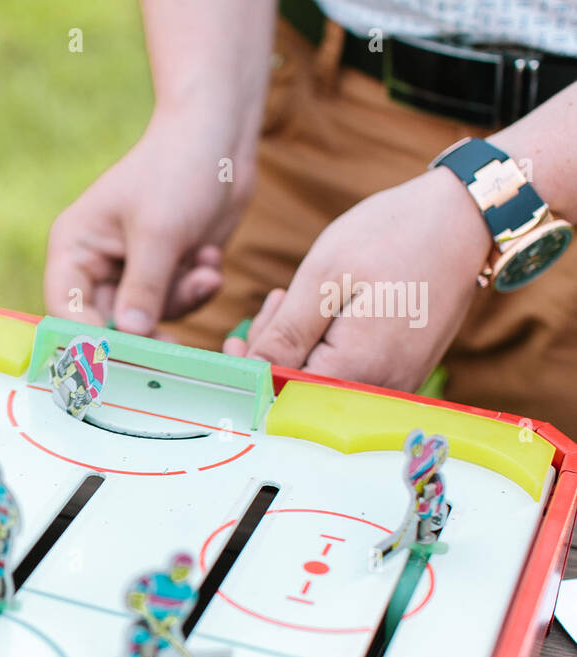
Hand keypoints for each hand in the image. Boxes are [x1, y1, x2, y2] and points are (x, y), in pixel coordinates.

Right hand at [44, 106, 255, 334]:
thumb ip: (144, 288)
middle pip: (107, 323)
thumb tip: (131, 336)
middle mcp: (96, 264)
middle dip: (147, 328)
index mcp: (75, 248)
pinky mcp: (164, 273)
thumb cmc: (178, 169)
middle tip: (174, 345)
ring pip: (147, 320)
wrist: (221, 138)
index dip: (87, 338)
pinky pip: (175, 305)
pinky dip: (197, 289)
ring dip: (182, 300)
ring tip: (205, 269)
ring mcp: (131, 271)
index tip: (120, 359)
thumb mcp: (160, 232)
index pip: (66, 310)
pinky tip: (210, 259)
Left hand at [225, 169, 491, 390]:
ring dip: (297, 346)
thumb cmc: (395, 235)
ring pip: (325, 381)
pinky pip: (353, 372)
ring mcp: (397, 383)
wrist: (466, 217)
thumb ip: (285, 335)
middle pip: (302, 392)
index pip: (280, 392)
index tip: (236, 336)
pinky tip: (322, 312)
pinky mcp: (404, 371)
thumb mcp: (324, 278)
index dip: (250, 369)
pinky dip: (326, 347)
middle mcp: (380, 389)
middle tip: (270, 304)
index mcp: (355, 370)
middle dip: (272, 352)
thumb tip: (249, 376)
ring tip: (292, 300)